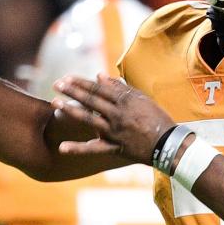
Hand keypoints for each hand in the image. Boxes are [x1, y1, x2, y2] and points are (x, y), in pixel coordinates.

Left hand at [51, 73, 175, 164]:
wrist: (169, 143)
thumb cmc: (156, 118)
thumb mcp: (141, 98)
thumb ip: (120, 87)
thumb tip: (99, 76)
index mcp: (125, 101)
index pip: (98, 88)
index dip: (81, 82)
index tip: (67, 78)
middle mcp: (117, 115)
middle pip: (91, 100)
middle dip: (72, 91)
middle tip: (56, 84)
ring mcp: (114, 132)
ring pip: (89, 119)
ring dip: (71, 110)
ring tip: (55, 103)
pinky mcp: (114, 147)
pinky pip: (94, 149)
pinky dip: (78, 149)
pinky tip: (62, 147)